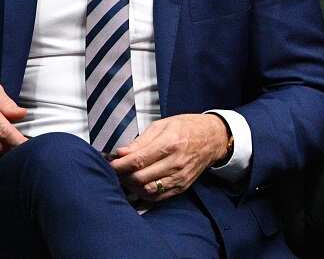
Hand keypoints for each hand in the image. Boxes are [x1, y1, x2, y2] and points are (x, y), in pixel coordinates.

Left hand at [110, 113, 229, 201]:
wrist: (213, 138)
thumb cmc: (186, 127)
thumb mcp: (162, 125)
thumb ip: (140, 141)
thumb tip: (120, 153)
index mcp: (170, 143)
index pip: (138, 160)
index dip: (120, 165)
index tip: (110, 164)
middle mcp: (176, 162)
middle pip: (140, 177)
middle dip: (123, 176)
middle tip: (117, 170)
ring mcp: (180, 176)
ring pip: (147, 190)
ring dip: (132, 186)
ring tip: (127, 177)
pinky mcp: (182, 186)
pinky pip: (158, 197)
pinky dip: (144, 194)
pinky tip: (139, 185)